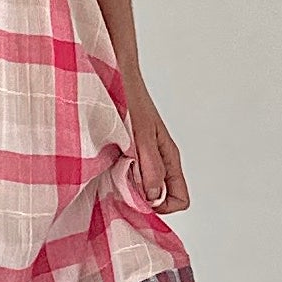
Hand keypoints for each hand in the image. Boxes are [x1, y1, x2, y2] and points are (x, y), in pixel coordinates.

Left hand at [123, 70, 189, 212]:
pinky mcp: (124, 153)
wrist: (112, 75)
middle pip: (158, 197)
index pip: (179, 198)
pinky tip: (102, 167)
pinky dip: (115, 178)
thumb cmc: (130, 98)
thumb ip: (150, 165)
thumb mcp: (142, 134)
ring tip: (109, 174)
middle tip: (119, 186)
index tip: (139, 198)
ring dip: (125, 188)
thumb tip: (154, 197)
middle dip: (141, 199)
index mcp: (168, 158)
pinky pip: (126, 176)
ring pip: (140, 188)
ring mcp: (141, 158)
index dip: (162, 205)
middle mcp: (157, 161)